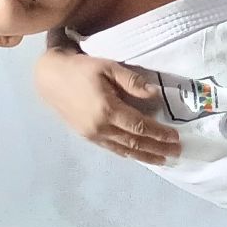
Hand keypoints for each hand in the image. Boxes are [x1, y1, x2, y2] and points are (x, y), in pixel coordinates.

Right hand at [33, 46, 182, 163]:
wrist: (50, 78)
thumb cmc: (81, 68)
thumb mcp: (108, 67)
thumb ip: (132, 81)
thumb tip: (154, 95)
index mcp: (108, 110)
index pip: (140, 127)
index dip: (160, 134)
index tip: (176, 138)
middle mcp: (100, 127)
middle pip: (134, 143)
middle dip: (157, 149)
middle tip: (176, 153)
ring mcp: (92, 134)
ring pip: (124, 150)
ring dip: (145, 156)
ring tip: (162, 160)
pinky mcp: (86, 136)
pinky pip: (111, 148)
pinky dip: (127, 154)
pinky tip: (138, 156)